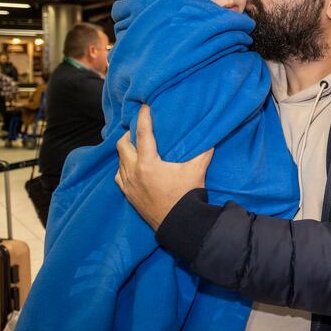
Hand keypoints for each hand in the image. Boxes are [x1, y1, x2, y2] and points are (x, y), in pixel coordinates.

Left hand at [115, 105, 213, 229]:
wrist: (179, 224)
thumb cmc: (187, 195)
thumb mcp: (197, 170)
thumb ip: (203, 151)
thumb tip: (211, 136)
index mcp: (148, 163)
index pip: (142, 133)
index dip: (143, 117)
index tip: (143, 106)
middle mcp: (133, 172)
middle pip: (122, 145)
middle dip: (129, 134)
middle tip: (139, 128)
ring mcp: (128, 185)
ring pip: (119, 160)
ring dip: (126, 150)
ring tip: (136, 146)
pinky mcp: (128, 195)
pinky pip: (119, 175)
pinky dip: (124, 166)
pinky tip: (133, 167)